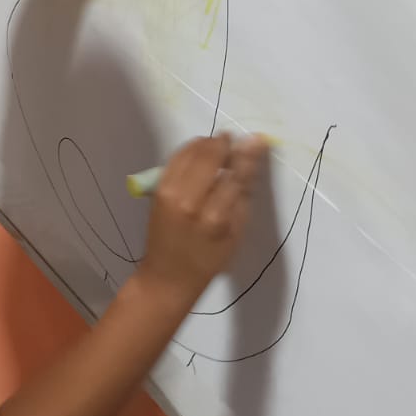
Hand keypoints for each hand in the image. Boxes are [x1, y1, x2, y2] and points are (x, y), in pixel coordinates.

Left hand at [137, 134, 267, 306]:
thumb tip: (252, 157)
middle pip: (210, 156)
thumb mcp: (236, 233)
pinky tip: (201, 155)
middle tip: (234, 142)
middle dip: (224, 144)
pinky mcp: (158, 188)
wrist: (167, 276)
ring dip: (208, 144)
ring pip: (192, 151)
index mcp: (215, 217)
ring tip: (220, 148)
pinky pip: (176, 157)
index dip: (247, 154)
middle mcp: (189, 201)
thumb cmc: (209, 259)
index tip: (256, 138)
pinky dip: (191, 150)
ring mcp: (169, 192)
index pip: (235, 175)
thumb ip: (244, 193)